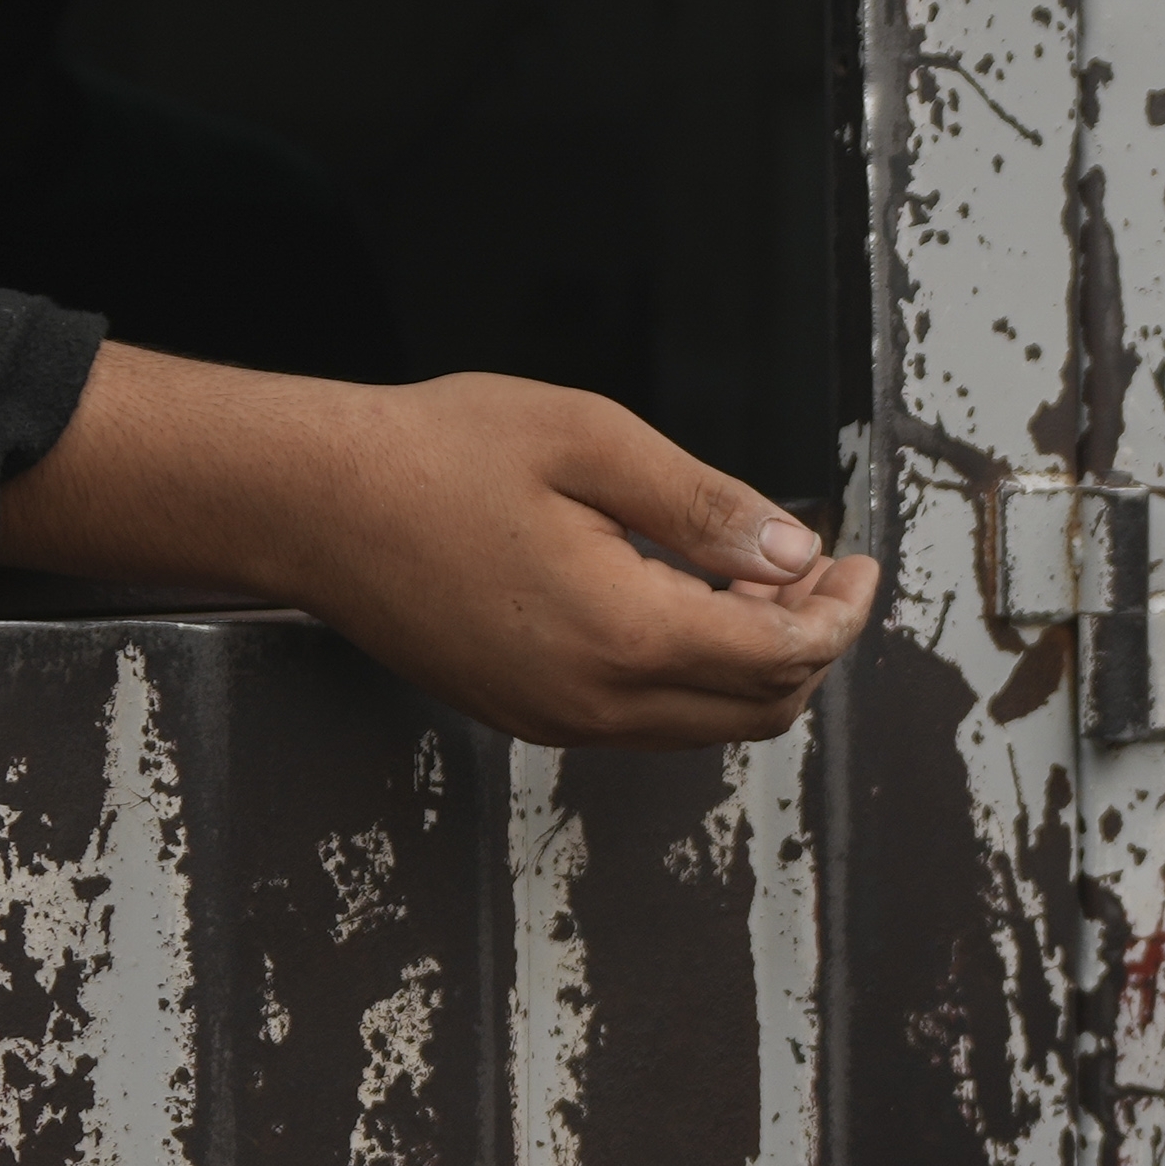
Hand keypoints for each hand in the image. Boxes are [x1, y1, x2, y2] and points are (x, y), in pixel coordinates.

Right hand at [0, 344, 883, 747]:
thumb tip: (794, 553)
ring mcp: (557, 719)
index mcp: (624, 635)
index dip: (840, 613)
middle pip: (759, 708)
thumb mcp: (590, 442)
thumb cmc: (431, 456)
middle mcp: (596, 702)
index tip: (859, 564)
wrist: (305, 502)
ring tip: (763, 579)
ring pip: (706, 724)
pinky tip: (687, 600)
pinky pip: (646, 719)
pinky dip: (694, 674)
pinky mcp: (526, 713)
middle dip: (812, 644)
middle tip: (823, 569)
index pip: (782, 655)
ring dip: (755, 664)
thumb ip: (706, 506)